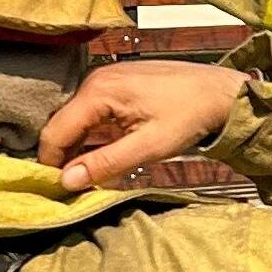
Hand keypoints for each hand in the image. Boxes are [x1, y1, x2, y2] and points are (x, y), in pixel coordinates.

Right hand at [37, 60, 245, 190]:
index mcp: (98, 91)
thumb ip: (105, 163)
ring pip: (76, 120)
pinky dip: (93, 136)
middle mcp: (95, 80)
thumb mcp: (149, 147)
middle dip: (64, 157)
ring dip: (79, 148)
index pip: (55, 133)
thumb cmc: (189, 116)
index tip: (56, 191)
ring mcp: (105, 79)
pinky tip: (105, 155)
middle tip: (74, 188)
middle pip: (63, 125)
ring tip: (90, 175)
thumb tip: (66, 181)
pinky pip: (92, 113)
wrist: (221, 92)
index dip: (51, 164)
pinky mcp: (116, 84)